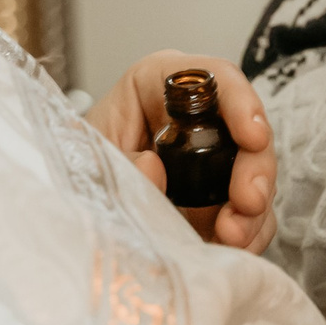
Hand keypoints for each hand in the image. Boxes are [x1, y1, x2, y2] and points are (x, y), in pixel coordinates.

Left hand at [88, 50, 276, 252]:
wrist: (69, 210)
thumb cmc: (76, 163)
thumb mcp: (83, 155)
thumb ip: (113, 160)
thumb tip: (152, 170)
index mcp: (160, 86)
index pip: (213, 78)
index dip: (240, 102)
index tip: (252, 137)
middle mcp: (196, 117)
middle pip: (247, 130)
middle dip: (255, 167)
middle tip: (249, 201)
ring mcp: (213, 160)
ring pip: (256, 175)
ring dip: (253, 209)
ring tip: (233, 236)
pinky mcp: (220, 199)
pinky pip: (252, 213)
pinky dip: (249, 232)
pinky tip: (235, 246)